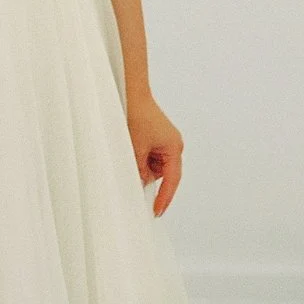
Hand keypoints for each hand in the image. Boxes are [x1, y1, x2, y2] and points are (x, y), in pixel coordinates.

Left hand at [125, 94, 184, 217]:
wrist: (130, 92)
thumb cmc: (136, 115)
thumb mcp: (136, 149)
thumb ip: (139, 170)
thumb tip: (140, 185)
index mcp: (174, 148)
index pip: (171, 180)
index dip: (163, 198)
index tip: (156, 211)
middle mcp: (173, 145)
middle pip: (161, 173)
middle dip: (146, 174)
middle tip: (132, 168)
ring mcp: (165, 140)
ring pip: (153, 165)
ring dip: (141, 163)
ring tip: (130, 148)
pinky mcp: (156, 135)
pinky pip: (149, 154)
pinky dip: (140, 155)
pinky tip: (131, 145)